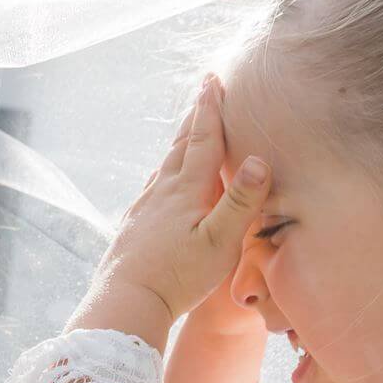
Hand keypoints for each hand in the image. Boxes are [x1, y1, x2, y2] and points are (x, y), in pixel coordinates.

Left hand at [69, 76, 268, 347]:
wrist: (125, 301)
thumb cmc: (178, 276)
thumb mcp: (219, 242)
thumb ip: (239, 202)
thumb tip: (257, 159)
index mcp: (185, 190)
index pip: (201, 140)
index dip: (209, 109)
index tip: (212, 81)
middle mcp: (160, 191)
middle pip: (180, 146)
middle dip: (195, 117)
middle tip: (203, 91)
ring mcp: (143, 208)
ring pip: (165, 165)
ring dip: (179, 143)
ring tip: (188, 131)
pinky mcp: (134, 226)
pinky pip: (153, 187)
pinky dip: (165, 171)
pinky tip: (162, 181)